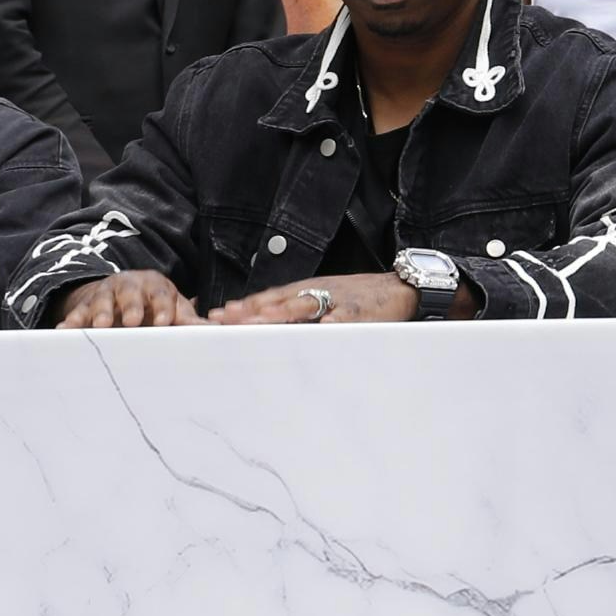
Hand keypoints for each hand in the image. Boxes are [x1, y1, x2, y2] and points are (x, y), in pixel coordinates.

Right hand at [58, 268, 199, 328]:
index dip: (164, 307)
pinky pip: (77, 313)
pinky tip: (64, 332)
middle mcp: (129, 285)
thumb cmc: (153, 305)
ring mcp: (105, 294)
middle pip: (130, 293)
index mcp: (155, 285)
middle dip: (132, 306)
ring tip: (102, 325)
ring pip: (102, 300)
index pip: (162, 294)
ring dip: (101, 312)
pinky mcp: (85, 305)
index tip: (164, 322)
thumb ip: (189, 320)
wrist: (121, 292)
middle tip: (132, 321)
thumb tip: (218, 329)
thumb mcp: (172, 308)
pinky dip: (71, 322)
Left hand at [211, 274, 418, 324]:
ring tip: (258, 322)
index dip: (243, 307)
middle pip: (278, 301)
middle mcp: (317, 292)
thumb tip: (264, 320)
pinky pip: (341, 317)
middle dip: (251, 311)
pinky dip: (330, 321)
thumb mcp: (324, 297)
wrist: (398, 287)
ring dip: (279, 314)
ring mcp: (337, 300)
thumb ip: (297, 309)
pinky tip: (318, 328)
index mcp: (306, 291)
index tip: (217, 316)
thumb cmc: (359, 298)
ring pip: (303, 306)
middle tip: (225, 321)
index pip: (268, 298)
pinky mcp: (358, 311)